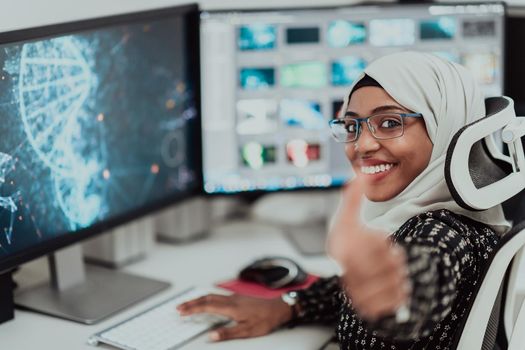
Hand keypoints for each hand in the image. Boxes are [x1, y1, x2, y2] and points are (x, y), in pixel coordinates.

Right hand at [176, 294, 291, 340]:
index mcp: (231, 307)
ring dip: (198, 300)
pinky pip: (218, 295)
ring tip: (188, 304)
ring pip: (212, 296)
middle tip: (178, 307)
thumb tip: (211, 337)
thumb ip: (228, 333)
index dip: (192, 308)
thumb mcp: (247, 331)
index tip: (181, 311)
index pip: (207, 306)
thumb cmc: (265, 320)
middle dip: (191, 303)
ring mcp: (234, 297)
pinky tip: (206, 301)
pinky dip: (207, 298)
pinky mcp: (237, 297)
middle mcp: (231, 300)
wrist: (278, 308)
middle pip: (206, 298)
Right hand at [328, 176, 409, 320]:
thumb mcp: (348, 220)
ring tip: (388, 271)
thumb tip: (360, 175)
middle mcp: (346, 273)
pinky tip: (390, 287)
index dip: (380, 241)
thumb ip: (352, 198)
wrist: (343, 276)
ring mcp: (356, 293)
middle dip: (393, 258)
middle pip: (388, 263)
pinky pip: (395, 300)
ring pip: (395, 281)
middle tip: (388, 255)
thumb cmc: (347, 246)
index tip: (381, 239)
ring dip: (397, 275)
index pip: (375, 243)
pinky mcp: (367, 308)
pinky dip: (398, 293)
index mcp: (340, 251)